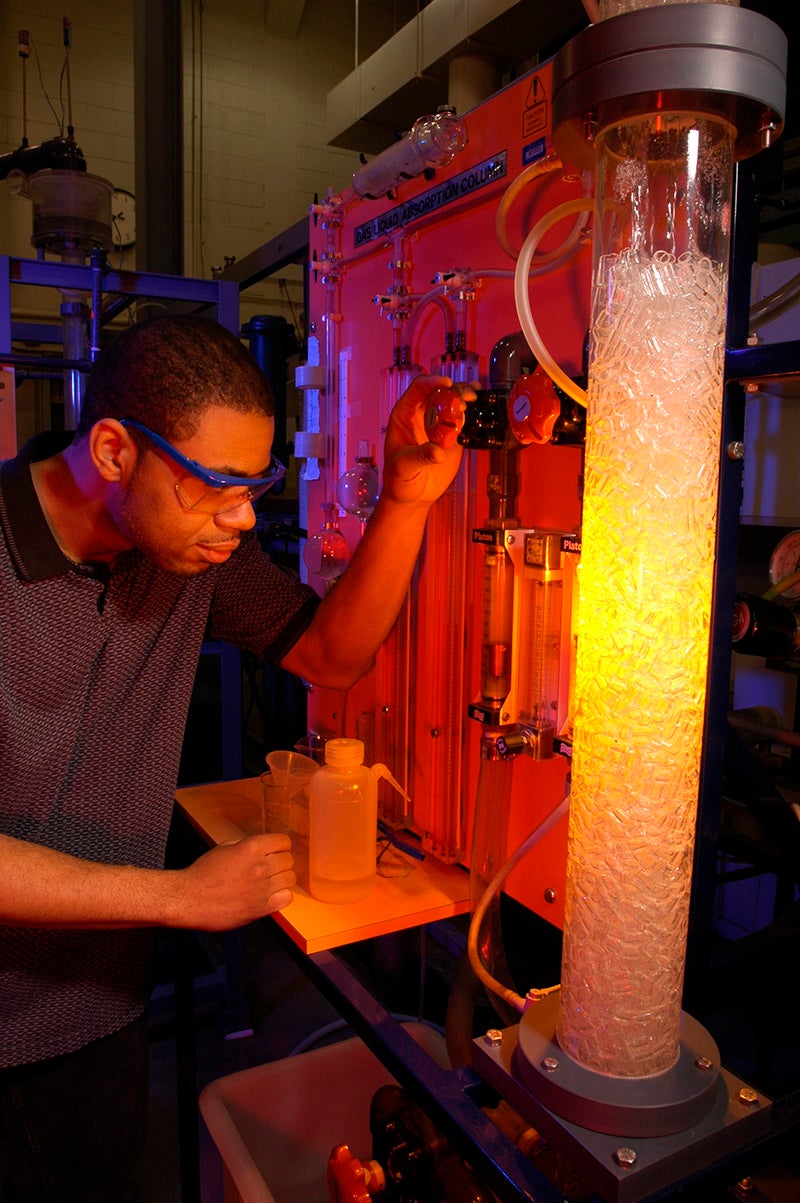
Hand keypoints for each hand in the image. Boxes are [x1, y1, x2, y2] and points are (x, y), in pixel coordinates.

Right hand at [179, 834, 295, 930]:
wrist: (189, 899)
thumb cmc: (203, 874)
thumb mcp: (223, 848)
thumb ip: (245, 846)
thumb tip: (260, 849)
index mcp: (251, 848)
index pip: (283, 841)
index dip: (280, 846)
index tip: (277, 851)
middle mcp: (260, 866)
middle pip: (289, 860)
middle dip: (281, 862)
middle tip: (272, 868)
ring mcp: (262, 888)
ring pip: (290, 878)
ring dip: (282, 879)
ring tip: (271, 882)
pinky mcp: (261, 907)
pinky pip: (287, 898)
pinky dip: (282, 896)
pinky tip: (271, 895)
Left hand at [381, 374, 475, 505]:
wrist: (412, 494)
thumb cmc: (399, 478)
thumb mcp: (403, 467)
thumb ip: (420, 456)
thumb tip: (439, 452)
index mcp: (404, 415)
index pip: (418, 390)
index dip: (432, 382)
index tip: (446, 383)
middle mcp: (422, 414)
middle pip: (439, 392)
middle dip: (453, 389)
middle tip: (466, 396)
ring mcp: (438, 424)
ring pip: (453, 402)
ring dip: (464, 397)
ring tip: (474, 399)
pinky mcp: (452, 435)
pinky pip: (463, 418)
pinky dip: (472, 411)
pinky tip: (482, 404)